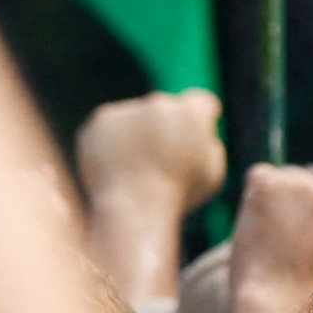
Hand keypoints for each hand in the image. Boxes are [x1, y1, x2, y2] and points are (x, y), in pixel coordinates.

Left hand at [74, 91, 226, 229]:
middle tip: (161, 161)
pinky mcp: (100, 120)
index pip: (201, 103)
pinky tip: (118, 167)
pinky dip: (112, 142)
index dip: (200, 118)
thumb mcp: (212, 172)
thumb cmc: (178, 196)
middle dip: (165, 128)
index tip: (194, 134)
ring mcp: (127, 109)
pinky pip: (111, 126)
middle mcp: (159, 103)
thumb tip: (200, 128)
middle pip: (165, 110)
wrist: (133, 210)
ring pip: (136, 117)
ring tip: (137, 170)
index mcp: (192, 113)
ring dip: (137, 134)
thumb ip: (209, 143)